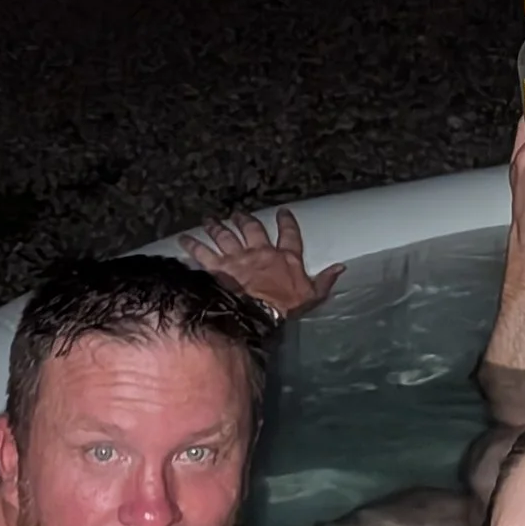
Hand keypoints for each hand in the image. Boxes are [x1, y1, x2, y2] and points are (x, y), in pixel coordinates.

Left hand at [183, 209, 342, 318]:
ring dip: (217, 226)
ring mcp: (238, 257)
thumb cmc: (287, 306)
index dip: (287, 222)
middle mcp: (261, 252)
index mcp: (286, 257)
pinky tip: (183, 238)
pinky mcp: (218, 267)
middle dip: (245, 219)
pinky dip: (192, 245)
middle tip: (238, 212)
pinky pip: (203, 253)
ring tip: (210, 219)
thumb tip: (341, 267)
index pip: (289, 235)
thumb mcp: (313, 295)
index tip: (283, 212)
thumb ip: (326, 280)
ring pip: (226, 236)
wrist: (259, 313)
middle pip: (252, 230)